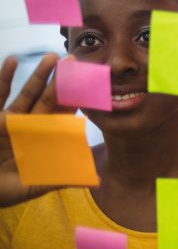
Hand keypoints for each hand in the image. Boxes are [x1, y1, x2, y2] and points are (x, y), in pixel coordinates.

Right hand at [0, 54, 76, 207]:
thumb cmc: (2, 191)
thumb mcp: (34, 186)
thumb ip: (62, 179)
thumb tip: (97, 182)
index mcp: (42, 140)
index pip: (61, 117)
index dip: (74, 101)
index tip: (89, 85)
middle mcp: (27, 127)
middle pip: (47, 100)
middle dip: (60, 81)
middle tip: (74, 61)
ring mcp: (8, 120)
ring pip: (26, 93)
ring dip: (38, 75)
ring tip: (52, 57)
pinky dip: (4, 77)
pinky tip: (12, 59)